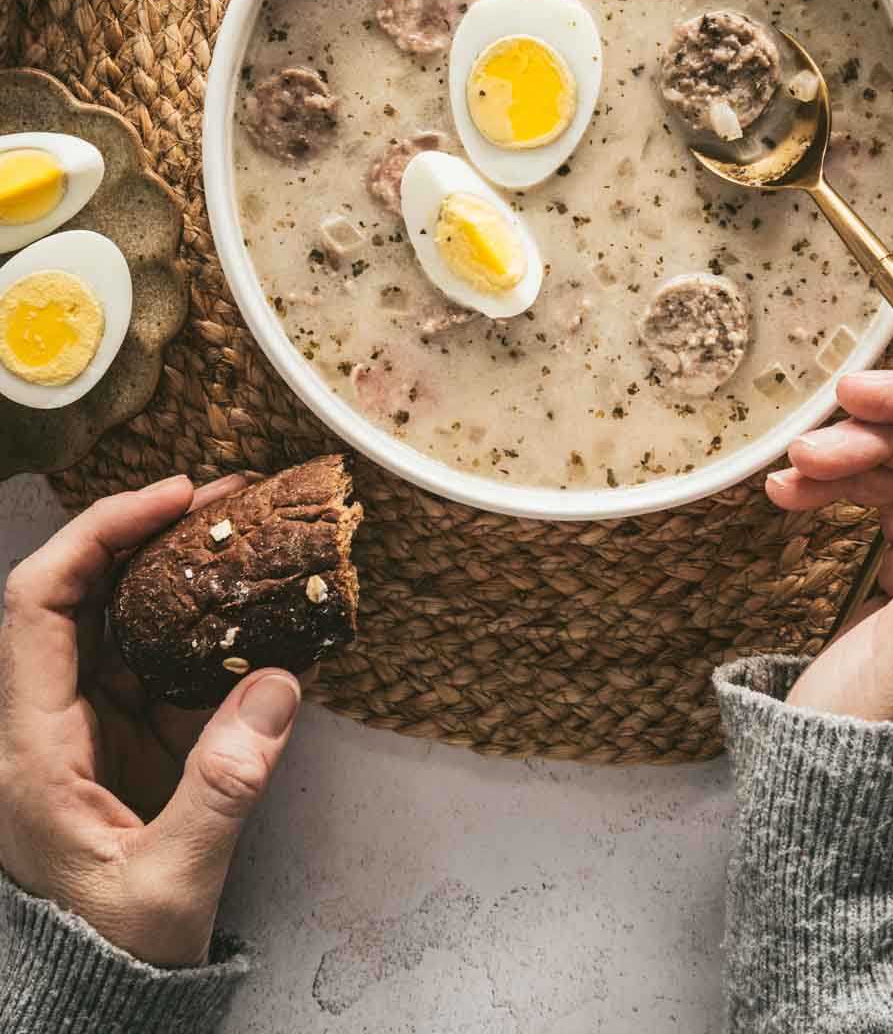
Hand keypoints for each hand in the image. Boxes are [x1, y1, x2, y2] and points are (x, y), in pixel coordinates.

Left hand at [0, 474, 302, 966]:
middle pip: (79, 592)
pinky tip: (249, 601)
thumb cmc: (113, 955)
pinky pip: (159, 659)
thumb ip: (221, 789)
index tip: (170, 500)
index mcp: (30, 745)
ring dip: (176, 567)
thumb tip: (276, 687)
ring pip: (120, 617)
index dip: (98, 535)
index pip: (38, 603)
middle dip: (145, 531)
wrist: (99, 1007)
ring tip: (240, 527)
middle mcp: (48, 720)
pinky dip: (202, 621)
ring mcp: (87, 726)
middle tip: (222, 495)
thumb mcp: (166, 884)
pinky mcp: (126, 740)